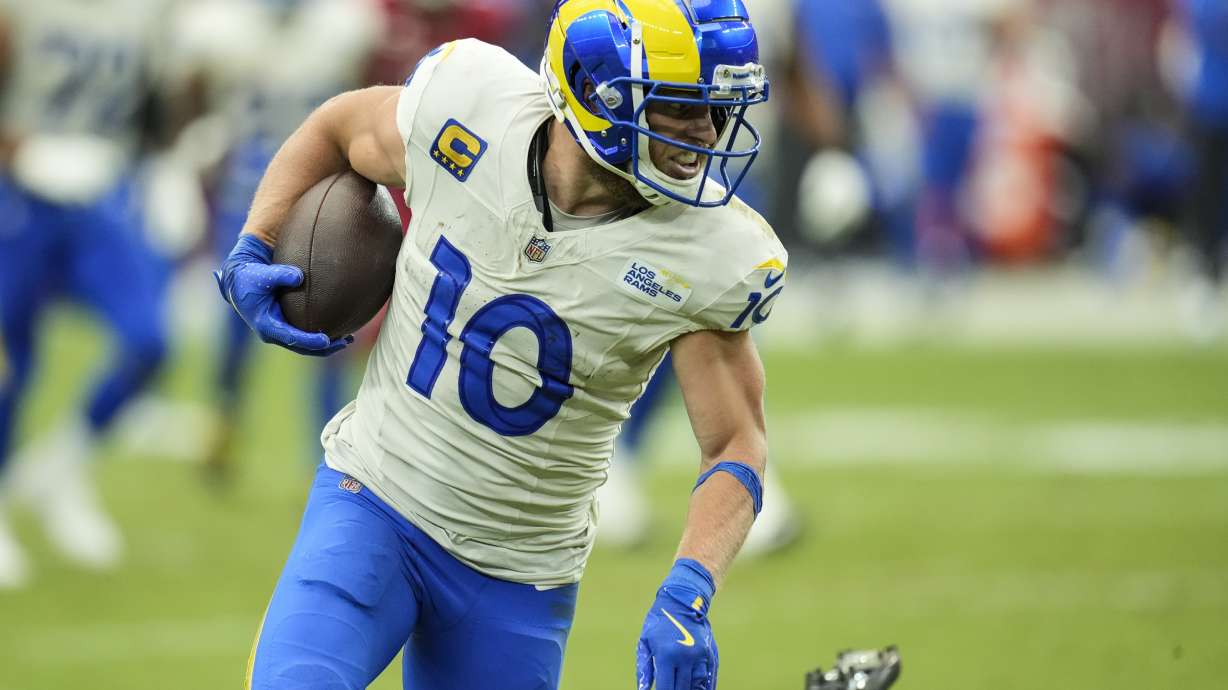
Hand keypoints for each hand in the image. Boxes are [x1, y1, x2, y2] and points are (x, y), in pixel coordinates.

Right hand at [214, 235, 351, 355]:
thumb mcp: (262, 275)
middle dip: (324, 347)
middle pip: (302, 347)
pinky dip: (320, 335)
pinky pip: (305, 335)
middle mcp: (273, 332)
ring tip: (348, 339)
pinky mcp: (285, 325)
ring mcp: (280, 330)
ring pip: (305, 345)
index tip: (326, 340)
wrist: (240, 280)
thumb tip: (299, 276)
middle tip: (345, 342)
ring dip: (326, 344)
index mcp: (266, 325)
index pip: (291, 338)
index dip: (309, 341)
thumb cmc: (250, 277)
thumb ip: (280, 274)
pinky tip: (340, 330)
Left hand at [636, 559, 718, 689]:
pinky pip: (709, 677)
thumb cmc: (659, 622)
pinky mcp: (710, 653)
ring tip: (683, 688)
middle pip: (682, 688)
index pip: (666, 687)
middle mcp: (685, 657)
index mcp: (666, 655)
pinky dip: (705, 687)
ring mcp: (700, 656)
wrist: (682, 600)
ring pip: (697, 685)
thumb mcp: (645, 642)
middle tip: (671, 689)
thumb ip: (644, 668)